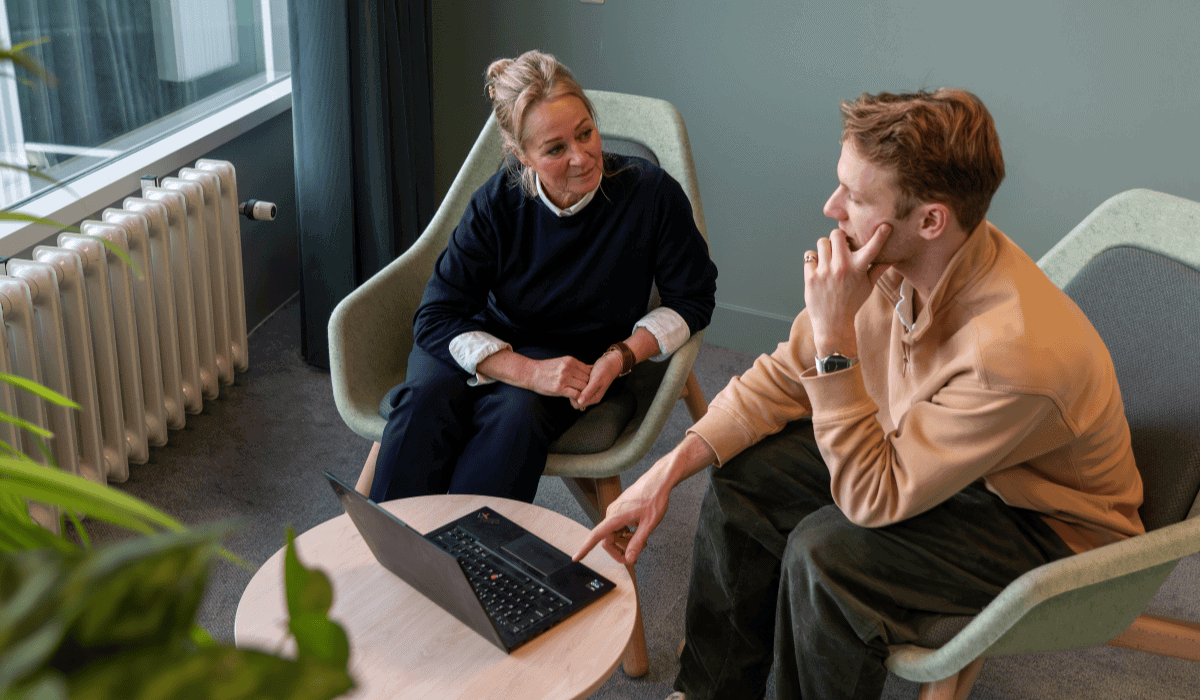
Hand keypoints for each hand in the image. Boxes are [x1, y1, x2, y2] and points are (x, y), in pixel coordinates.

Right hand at [527, 356, 591, 406]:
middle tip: (587, 391)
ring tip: (582, 396)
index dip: (589, 377)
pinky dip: (577, 397)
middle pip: (587, 378)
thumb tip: (589, 369)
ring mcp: (564, 378)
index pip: (588, 370)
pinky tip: (574, 398)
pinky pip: (576, 394)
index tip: (588, 383)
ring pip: (583, 386)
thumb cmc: (546, 369)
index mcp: (570, 361)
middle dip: (588, 386)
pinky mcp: (559, 388)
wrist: (530, 373)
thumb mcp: (561, 362)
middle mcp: (568, 368)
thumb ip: (574, 366)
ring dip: (583, 392)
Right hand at [574, 434, 715, 564]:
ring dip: (625, 542)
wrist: (659, 480)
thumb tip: (629, 559)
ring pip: (614, 533)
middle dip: (619, 550)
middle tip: (634, 556)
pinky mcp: (621, 508)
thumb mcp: (648, 524)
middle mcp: (612, 513)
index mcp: (615, 517)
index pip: (596, 536)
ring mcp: (616, 510)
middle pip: (607, 539)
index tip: (576, 558)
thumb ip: (637, 543)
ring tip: (642, 542)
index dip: (585, 548)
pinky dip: (627, 534)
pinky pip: (618, 526)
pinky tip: (639, 532)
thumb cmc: (655, 499)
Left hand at [576, 349, 621, 408]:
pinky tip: (576, 376)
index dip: (573, 397)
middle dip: (572, 392)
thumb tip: (580, 401)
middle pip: (575, 400)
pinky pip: (577, 387)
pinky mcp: (586, 385)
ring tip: (574, 377)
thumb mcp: (597, 381)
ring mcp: (588, 391)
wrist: (609, 362)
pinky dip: (575, 383)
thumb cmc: (605, 371)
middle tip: (572, 381)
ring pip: (575, 393)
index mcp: (594, 398)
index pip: (578, 404)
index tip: (573, 387)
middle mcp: (591, 396)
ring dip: (573, 387)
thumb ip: (589, 391)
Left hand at [803, 223, 892, 355]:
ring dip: (825, 247)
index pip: (872, 249)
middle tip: (839, 246)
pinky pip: (809, 255)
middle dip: (838, 238)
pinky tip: (818, 270)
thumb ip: (878, 269)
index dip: (880, 236)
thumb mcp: (868, 287)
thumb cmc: (852, 303)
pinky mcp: (811, 277)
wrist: (832, 323)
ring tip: (828, 258)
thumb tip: (891, 258)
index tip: (885, 226)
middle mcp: (842, 267)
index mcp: (858, 269)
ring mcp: (825, 271)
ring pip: (821, 241)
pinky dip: (813, 260)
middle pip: (837, 234)